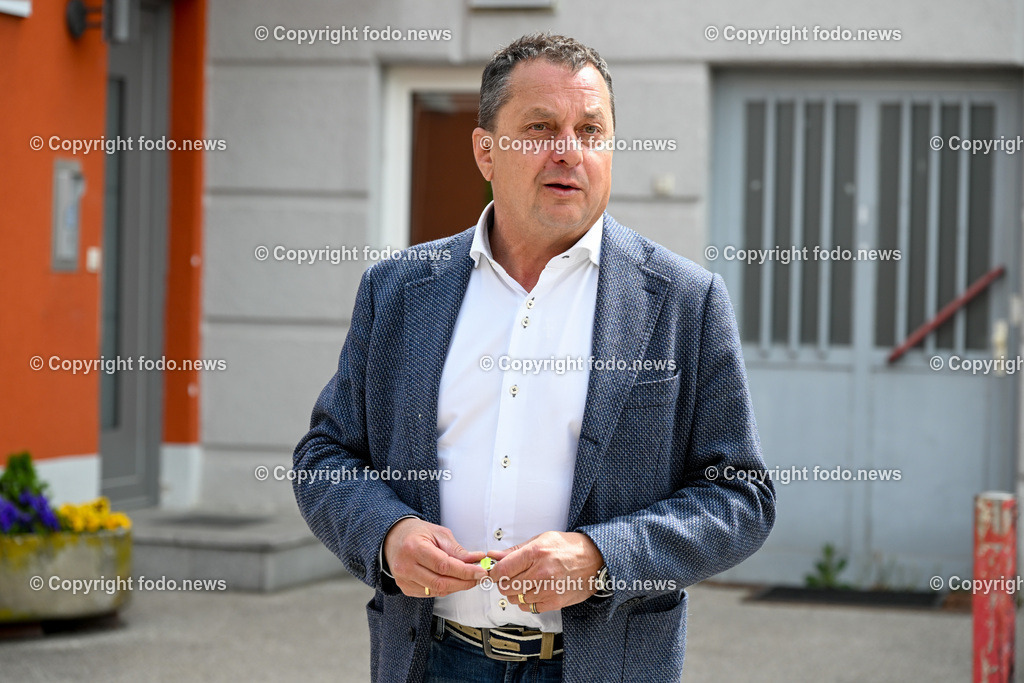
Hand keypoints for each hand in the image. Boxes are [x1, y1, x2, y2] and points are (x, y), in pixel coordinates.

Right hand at [383, 518, 487, 597]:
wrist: (393, 538)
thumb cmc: (415, 533)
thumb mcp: (438, 533)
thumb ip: (457, 549)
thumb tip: (475, 560)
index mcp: (414, 547)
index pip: (444, 565)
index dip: (465, 571)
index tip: (480, 571)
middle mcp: (406, 565)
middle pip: (441, 582)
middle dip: (464, 582)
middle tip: (478, 577)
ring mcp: (404, 579)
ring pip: (437, 590)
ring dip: (456, 586)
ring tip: (467, 578)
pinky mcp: (405, 588)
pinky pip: (430, 593)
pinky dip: (444, 589)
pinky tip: (451, 580)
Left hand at [489, 531, 603, 612]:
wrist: (595, 559)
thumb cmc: (569, 548)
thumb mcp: (541, 540)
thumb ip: (515, 551)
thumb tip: (493, 556)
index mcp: (535, 553)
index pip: (502, 569)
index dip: (494, 572)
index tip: (495, 572)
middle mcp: (541, 572)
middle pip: (506, 586)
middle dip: (504, 582)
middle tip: (511, 577)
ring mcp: (548, 589)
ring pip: (516, 599)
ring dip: (516, 593)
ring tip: (527, 582)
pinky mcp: (555, 602)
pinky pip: (529, 607)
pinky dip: (527, 601)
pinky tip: (534, 591)